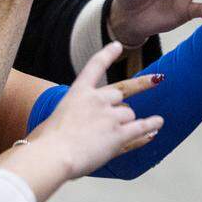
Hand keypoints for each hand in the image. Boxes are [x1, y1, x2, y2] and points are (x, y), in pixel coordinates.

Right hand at [26, 42, 164, 177]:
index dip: (107, 55)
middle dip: (139, 86)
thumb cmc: (43, 143)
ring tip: (115, 134)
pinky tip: (158, 124)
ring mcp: (110, 116)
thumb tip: (79, 129)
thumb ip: (69, 120)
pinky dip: (151, 125)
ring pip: (129, 114)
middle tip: (156, 80)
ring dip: (126, 123)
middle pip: (122, 93)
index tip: (117, 45)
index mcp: (77, 93)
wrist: (51, 156)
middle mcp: (97, 100)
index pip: (94, 67)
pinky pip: (141, 127)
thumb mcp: (51, 122)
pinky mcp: (119, 133)